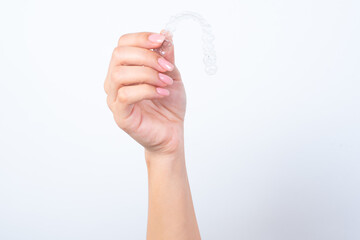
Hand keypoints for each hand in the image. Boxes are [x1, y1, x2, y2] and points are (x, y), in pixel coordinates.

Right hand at [104, 31, 185, 155]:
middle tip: (166, 67)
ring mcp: (114, 99)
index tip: (161, 41)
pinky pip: (125, 94)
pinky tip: (162, 93)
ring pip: (120, 74)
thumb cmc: (169, 106)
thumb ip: (166, 57)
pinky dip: (147, 90)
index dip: (141, 38)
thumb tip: (165, 34)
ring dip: (148, 74)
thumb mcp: (171, 75)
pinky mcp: (120, 114)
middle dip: (146, 56)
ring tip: (165, 82)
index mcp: (125, 69)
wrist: (172, 132)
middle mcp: (114, 81)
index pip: (123, 44)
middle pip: (119, 55)